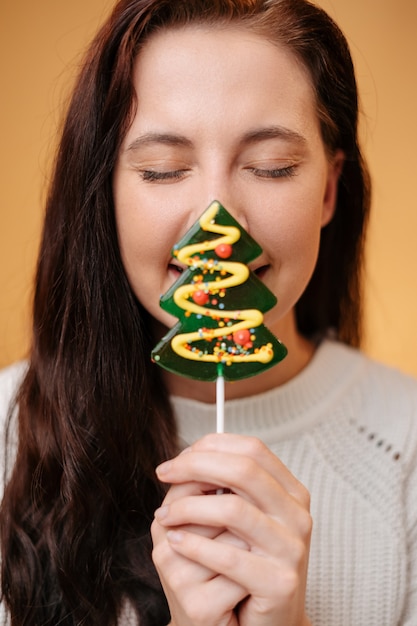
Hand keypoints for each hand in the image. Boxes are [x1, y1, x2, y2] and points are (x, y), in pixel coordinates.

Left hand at [151, 434, 311, 625]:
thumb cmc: (248, 568)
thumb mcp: (241, 519)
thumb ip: (224, 487)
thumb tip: (187, 459)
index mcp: (291, 493)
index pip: (252, 449)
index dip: (211, 446)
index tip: (178, 458)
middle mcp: (297, 516)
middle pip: (244, 470)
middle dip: (195, 466)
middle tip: (164, 473)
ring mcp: (292, 549)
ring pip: (233, 509)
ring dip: (188, 508)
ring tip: (165, 517)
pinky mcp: (279, 582)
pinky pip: (228, 556)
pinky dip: (193, 545)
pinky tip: (176, 542)